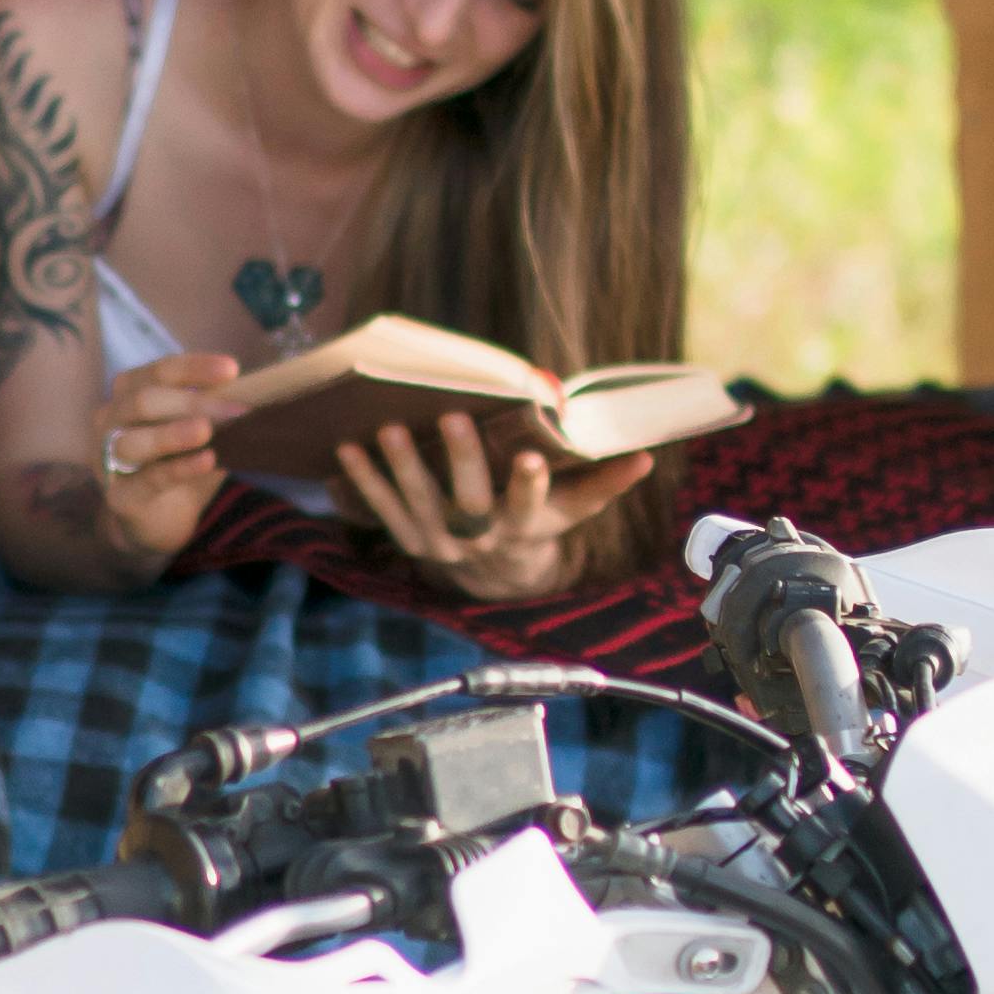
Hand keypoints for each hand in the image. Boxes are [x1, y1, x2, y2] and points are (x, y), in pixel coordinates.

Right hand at [95, 353, 243, 572]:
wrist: (159, 520)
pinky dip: (178, 468)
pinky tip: (206, 460)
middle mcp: (110, 421)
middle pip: (143, 401)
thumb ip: (217, 413)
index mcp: (129, 394)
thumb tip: (254, 396)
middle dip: (191, 402)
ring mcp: (108, 459)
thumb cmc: (178, 463)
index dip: (194, 368)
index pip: (158, 372)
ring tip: (207, 431)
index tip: (231, 370)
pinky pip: (147, 480)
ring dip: (172, 434)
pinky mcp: (119, 497)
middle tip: (235, 410)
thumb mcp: (201, 432)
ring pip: (132, 440)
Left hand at [331, 408, 606, 612]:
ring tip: (389, 429)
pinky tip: (346, 450)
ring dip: (403, 469)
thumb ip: (603, 481)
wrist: (497, 574)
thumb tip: (647, 456)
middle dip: (462, 461)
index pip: (532, 507)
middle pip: (472, 502)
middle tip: (452, 418)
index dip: (532, 486)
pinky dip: (366, 483)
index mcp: (526, 527)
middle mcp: (483, 539)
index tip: (532, 459)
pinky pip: (384, 512)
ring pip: (422, 507)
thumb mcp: (573, 507)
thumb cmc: (538, 523)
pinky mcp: (410, 540)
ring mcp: (442, 544)